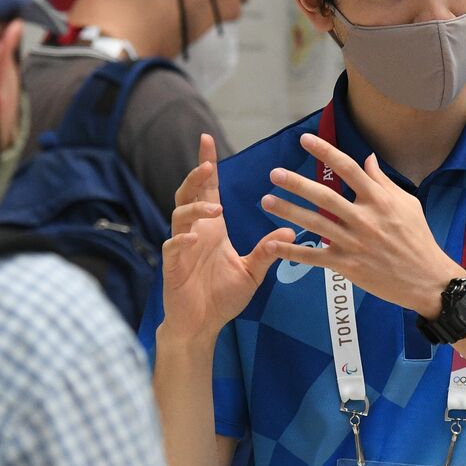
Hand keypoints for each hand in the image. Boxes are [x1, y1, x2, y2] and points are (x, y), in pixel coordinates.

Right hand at [163, 134, 293, 340]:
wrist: (202, 325)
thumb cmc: (223, 297)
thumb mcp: (252, 272)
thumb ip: (267, 251)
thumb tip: (292, 231)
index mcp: (212, 229)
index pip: (208, 190)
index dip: (207, 165)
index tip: (208, 140)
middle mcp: (195, 232)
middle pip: (188, 194)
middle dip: (196, 177)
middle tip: (208, 165)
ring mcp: (182, 247)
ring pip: (180, 216)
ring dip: (196, 208)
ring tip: (215, 207)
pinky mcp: (173, 266)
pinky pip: (173, 247)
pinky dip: (182, 240)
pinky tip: (193, 238)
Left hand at [260, 133, 462, 317]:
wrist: (426, 279)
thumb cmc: (418, 238)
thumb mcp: (408, 204)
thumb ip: (383, 182)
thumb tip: (368, 159)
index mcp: (380, 200)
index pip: (348, 169)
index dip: (325, 152)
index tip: (305, 140)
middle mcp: (364, 219)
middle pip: (324, 196)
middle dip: (296, 183)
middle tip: (274, 173)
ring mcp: (354, 243)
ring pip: (314, 224)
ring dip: (288, 211)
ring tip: (266, 200)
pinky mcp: (347, 265)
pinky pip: (314, 257)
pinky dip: (292, 252)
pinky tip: (272, 244)